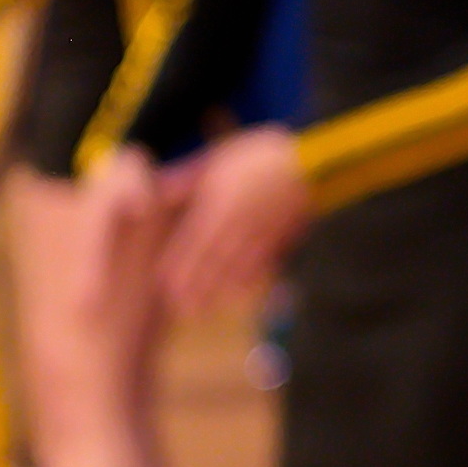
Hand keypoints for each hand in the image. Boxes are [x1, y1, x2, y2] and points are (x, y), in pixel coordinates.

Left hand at [154, 124, 308, 314]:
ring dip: (220, 289)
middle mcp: (241, 217)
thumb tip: (160, 195)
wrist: (307, 157)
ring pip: (239, 264)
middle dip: (197, 285)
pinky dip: (250, 279)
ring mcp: (264, 228)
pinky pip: (265, 261)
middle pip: (216, 257)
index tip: (166, 284)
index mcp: (221, 198)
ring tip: (204, 310)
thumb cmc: (253, 156)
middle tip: (180, 309)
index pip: (196, 237)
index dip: (181, 263)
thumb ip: (190, 182)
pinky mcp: (284, 235)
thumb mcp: (218, 162)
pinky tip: (239, 293)